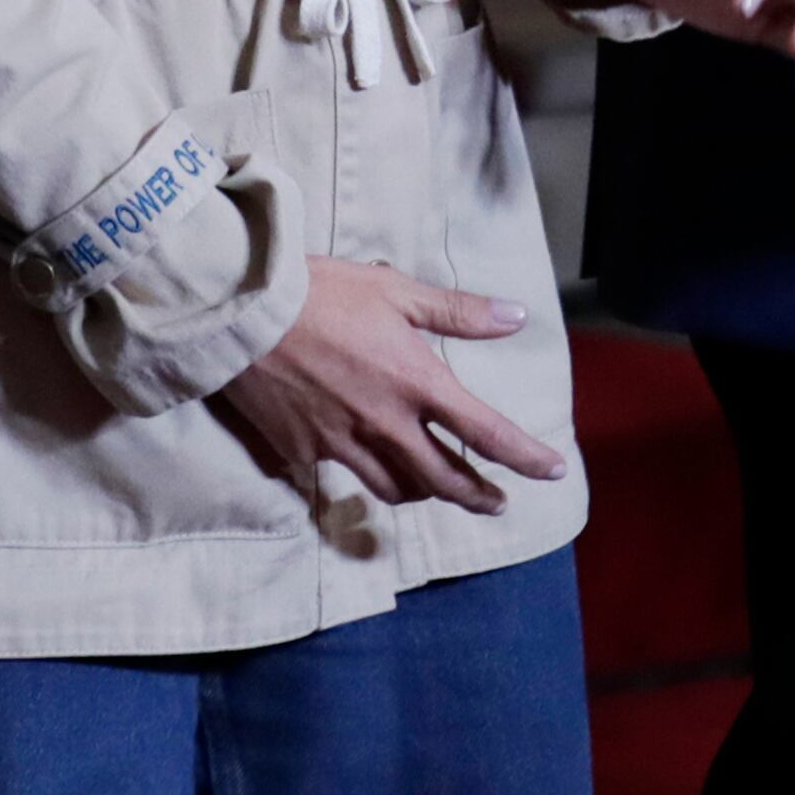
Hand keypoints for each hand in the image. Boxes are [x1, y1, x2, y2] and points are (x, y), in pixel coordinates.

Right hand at [212, 257, 570, 517]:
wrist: (242, 313)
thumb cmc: (322, 293)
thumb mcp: (395, 290)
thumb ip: (458, 312)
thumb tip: (517, 319)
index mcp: (417, 383)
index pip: (486, 433)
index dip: (525, 457)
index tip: (552, 472)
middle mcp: (386, 424)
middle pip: (444, 480)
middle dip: (478, 496)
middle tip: (497, 504)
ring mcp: (342, 445)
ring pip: (395, 488)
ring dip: (424, 493)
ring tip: (436, 489)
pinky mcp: (302, 454)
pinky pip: (340, 476)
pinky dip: (358, 474)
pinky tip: (360, 466)